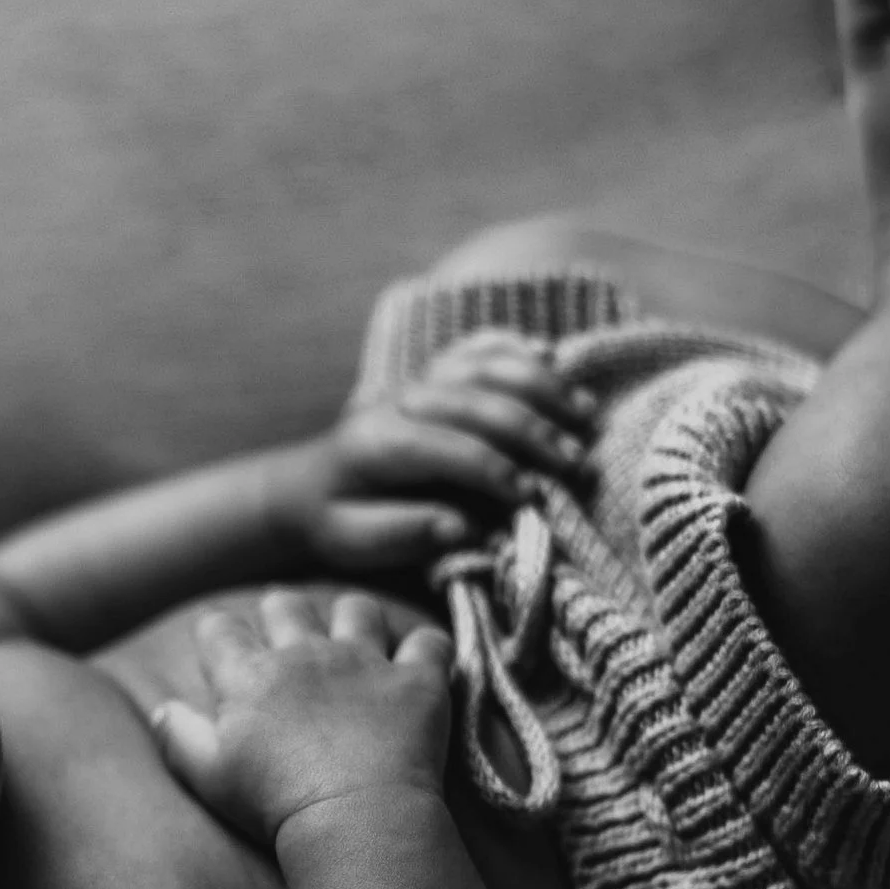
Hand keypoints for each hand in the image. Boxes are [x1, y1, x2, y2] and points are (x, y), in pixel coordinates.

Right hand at [150, 589, 454, 844]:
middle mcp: (305, 653)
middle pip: (287, 602)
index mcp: (249, 675)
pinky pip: (429, 641)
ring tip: (357, 645)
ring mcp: (365, 661)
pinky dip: (426, 649)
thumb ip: (178, 738)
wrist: (354, 820)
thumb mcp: (207, 778)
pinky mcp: (416, 680)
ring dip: (355, 620)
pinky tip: (421, 664)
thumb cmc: (274, 806)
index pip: (218, 626)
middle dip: (284, 612)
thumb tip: (161, 711)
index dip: (217, 635)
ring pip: (358, 607)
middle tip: (290, 643)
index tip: (222, 653)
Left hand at [274, 330, 597, 570]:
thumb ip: (402, 533)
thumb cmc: (335, 521)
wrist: (304, 484)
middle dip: (532, 430)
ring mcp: (419, 381)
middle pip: (475, 399)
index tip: (530, 498)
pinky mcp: (433, 374)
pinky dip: (517, 349)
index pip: (445, 447)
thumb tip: (462, 526)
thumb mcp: (352, 541)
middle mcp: (400, 401)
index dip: (492, 469)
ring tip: (585, 415)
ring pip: (484, 366)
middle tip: (577, 464)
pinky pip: (478, 347)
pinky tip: (553, 358)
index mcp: (377, 444)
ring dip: (540, 386)